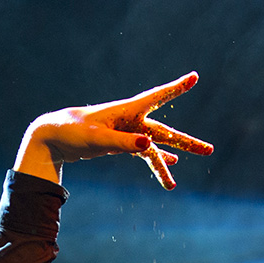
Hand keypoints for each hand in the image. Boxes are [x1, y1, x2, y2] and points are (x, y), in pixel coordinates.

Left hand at [13, 73, 212, 188]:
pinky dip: (155, 160)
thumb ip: (123, 143)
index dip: (176, 88)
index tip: (194, 78)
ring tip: (175, 184)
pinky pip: (143, 153)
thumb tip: (149, 147)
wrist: (54, 137)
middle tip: (209, 150)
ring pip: (154, 148)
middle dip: (186, 142)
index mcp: (126, 111)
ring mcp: (127, 132)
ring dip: (167, 162)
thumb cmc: (74, 132)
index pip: (156, 97)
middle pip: (164, 132)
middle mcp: (131, 120)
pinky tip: (170, 166)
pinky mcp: (120, 143)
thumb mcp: (98, 139)